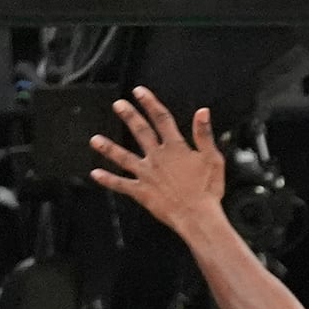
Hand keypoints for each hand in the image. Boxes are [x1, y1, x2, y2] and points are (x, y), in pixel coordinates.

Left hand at [90, 87, 224, 231]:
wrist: (197, 216)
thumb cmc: (208, 190)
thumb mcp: (213, 159)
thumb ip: (204, 135)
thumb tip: (202, 113)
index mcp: (176, 148)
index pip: (162, 119)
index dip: (150, 103)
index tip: (140, 92)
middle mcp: (157, 158)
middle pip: (140, 132)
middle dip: (128, 116)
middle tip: (118, 105)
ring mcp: (147, 174)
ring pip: (123, 157)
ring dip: (108, 147)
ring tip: (95, 139)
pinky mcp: (141, 191)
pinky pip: (121, 184)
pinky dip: (108, 180)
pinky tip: (96, 174)